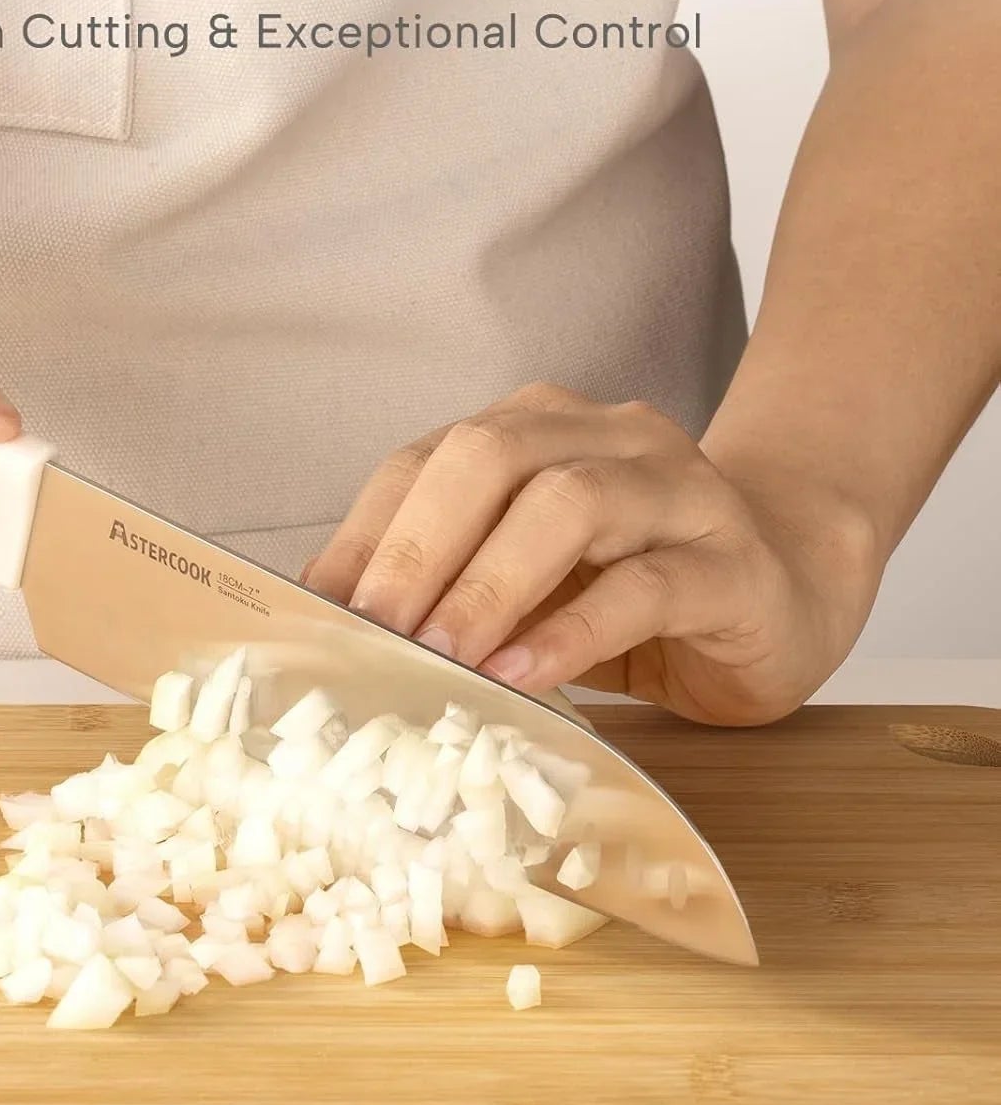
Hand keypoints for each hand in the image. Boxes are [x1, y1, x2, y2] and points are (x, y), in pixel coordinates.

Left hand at [304, 383, 882, 725]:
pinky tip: (522, 673)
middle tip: (374, 632)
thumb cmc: (630, 588)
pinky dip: (572, 631)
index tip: (320, 607)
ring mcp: (676, 491)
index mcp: (539, 431)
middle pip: (492, 458)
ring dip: (488, 586)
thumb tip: (337, 621)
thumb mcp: (523, 582)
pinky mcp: (729, 563)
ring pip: (569, 506)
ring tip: (442, 657)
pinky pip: (645, 585)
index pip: (430, 460)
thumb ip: (451, 582)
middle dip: (418, 547)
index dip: (368, 531)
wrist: (784, 587)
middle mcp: (606, 438)